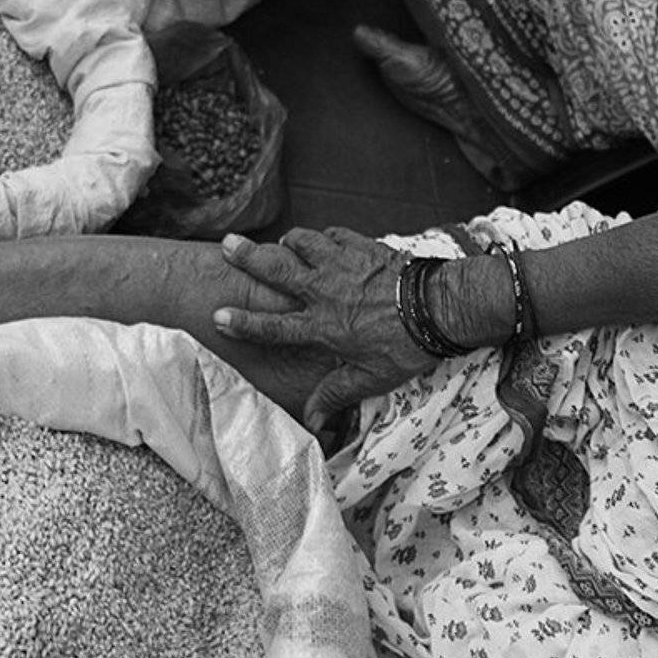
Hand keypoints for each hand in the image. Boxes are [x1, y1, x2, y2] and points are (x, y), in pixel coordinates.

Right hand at [213, 227, 438, 432]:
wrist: (440, 307)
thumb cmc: (407, 346)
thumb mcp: (370, 379)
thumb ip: (336, 395)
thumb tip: (313, 422)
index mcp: (321, 326)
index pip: (273, 326)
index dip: (243, 322)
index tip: (218, 316)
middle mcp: (325, 291)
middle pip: (277, 269)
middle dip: (248, 257)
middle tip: (227, 245)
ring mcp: (343, 264)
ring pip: (303, 242)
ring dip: (289, 242)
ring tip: (281, 244)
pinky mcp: (363, 247)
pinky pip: (335, 235)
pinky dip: (325, 238)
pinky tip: (325, 243)